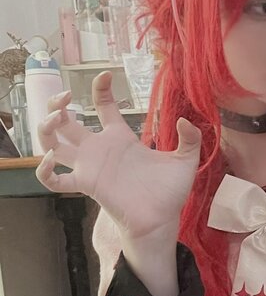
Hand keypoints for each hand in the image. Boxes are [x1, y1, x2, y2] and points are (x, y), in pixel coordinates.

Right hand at [35, 71, 201, 244]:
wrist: (161, 220)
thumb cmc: (169, 193)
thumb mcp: (185, 161)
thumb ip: (189, 139)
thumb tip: (185, 120)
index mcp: (120, 138)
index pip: (103, 106)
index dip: (100, 88)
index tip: (105, 74)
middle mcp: (100, 149)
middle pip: (66, 121)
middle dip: (57, 104)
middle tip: (65, 98)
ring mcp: (89, 166)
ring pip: (53, 143)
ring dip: (46, 129)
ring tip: (56, 119)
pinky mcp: (85, 184)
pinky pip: (54, 181)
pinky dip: (45, 171)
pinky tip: (52, 160)